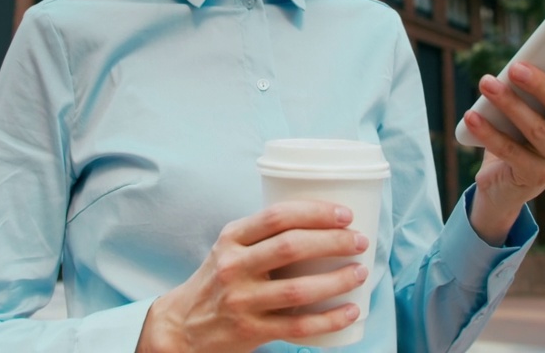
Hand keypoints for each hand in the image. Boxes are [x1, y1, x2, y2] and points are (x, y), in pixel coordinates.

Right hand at [136, 201, 369, 352]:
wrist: (183, 325)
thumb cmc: (218, 280)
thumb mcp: (229, 248)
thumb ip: (263, 235)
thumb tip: (322, 220)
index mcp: (231, 239)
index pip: (277, 217)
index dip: (315, 212)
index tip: (345, 215)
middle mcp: (233, 267)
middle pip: (291, 248)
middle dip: (333, 242)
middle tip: (359, 241)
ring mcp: (241, 301)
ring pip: (298, 290)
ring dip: (337, 280)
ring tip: (360, 272)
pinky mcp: (251, 331)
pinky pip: (298, 327)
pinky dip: (329, 319)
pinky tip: (350, 310)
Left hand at [461, 30, 544, 244]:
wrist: (506, 183)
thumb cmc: (520, 132)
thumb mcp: (533, 108)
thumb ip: (537, 88)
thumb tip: (522, 61)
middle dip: (541, 85)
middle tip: (515, 66)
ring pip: (536, 129)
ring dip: (509, 103)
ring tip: (485, 83)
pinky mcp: (535, 177)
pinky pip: (510, 151)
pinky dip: (488, 132)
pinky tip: (471, 116)